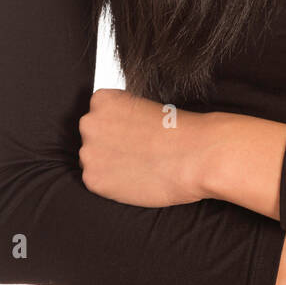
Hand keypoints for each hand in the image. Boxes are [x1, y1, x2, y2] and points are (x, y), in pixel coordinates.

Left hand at [78, 88, 212, 206]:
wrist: (196, 154)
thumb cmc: (180, 130)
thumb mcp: (148, 106)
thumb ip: (124, 114)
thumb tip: (118, 128)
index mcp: (103, 100)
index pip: (99, 112)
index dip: (118, 125)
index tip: (131, 133)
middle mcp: (89, 123)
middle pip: (93, 136)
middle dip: (110, 144)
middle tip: (136, 151)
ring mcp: (89, 152)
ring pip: (93, 160)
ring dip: (110, 164)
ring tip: (138, 166)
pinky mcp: (94, 180)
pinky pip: (98, 182)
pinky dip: (113, 184)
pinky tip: (135, 178)